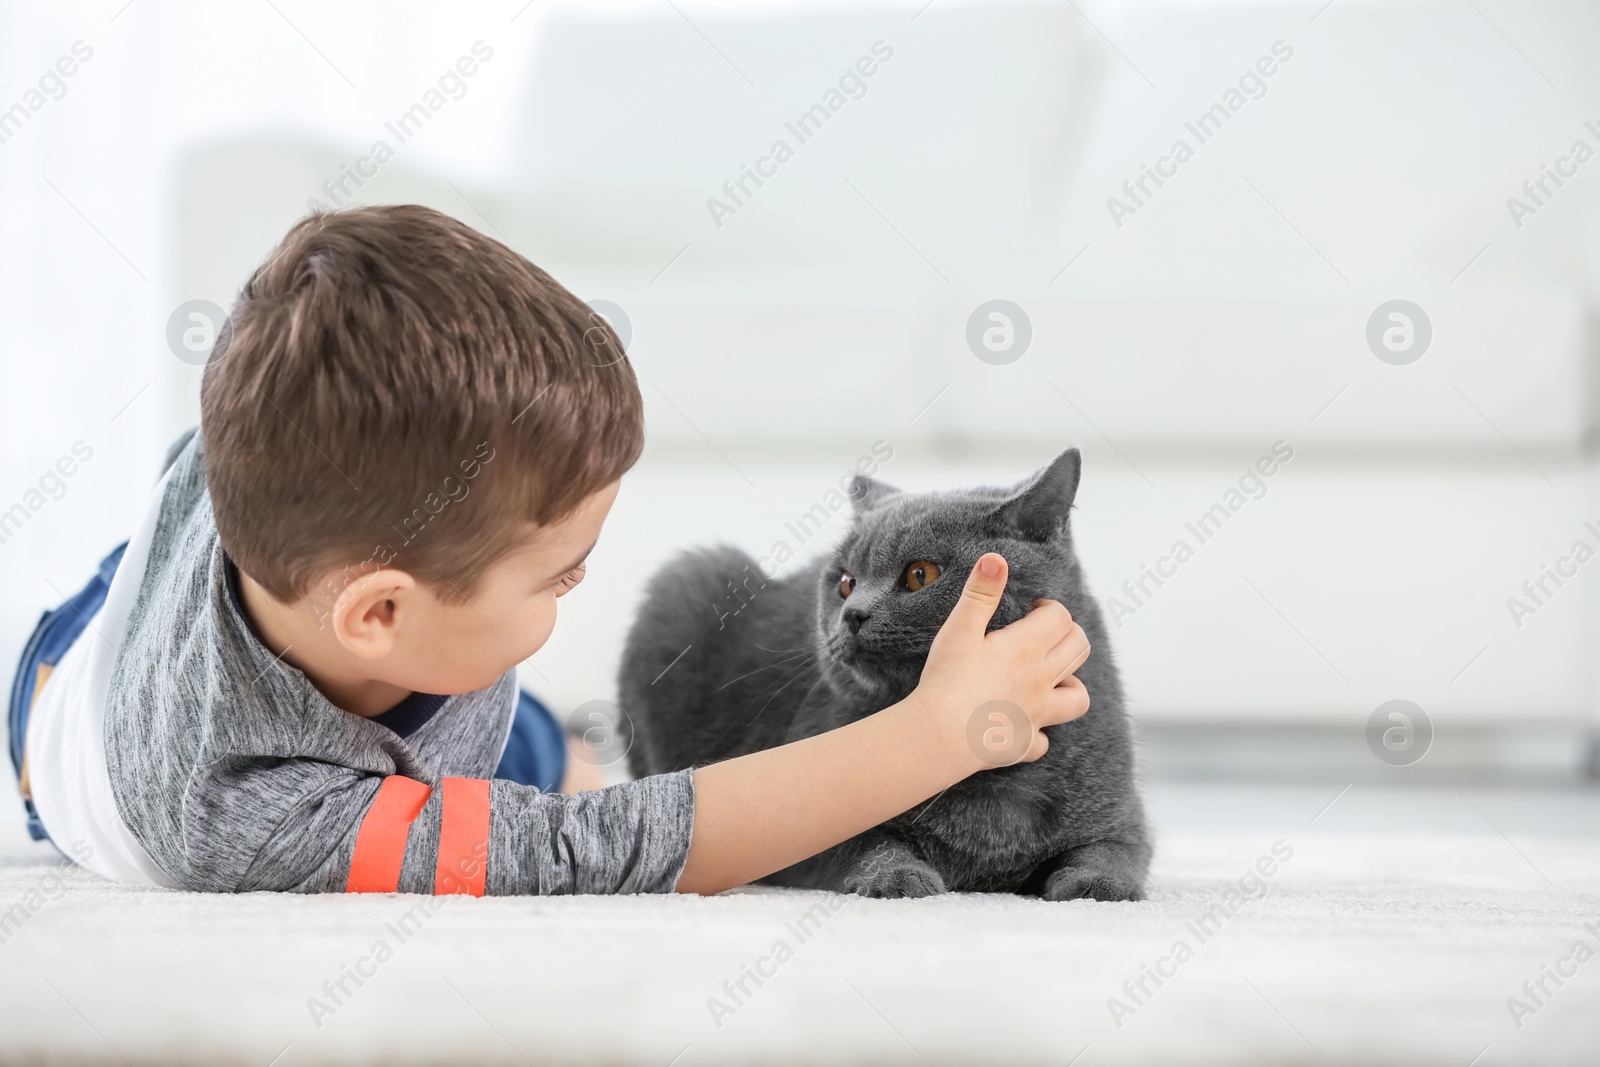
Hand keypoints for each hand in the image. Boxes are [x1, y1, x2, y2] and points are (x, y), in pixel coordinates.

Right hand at [916, 552, 1090, 771]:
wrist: (939, 736)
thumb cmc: (947, 679)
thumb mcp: (959, 629)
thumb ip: (980, 593)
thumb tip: (996, 559)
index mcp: (1027, 648)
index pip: (1060, 617)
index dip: (1050, 607)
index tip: (1032, 608)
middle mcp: (1041, 680)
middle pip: (1078, 649)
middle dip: (1068, 634)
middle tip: (1043, 634)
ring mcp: (1037, 715)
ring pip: (1078, 697)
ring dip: (1070, 684)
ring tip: (1050, 678)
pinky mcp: (1024, 744)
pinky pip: (1044, 741)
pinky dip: (1039, 732)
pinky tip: (1022, 724)